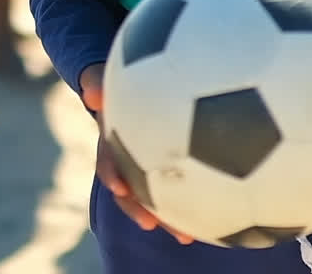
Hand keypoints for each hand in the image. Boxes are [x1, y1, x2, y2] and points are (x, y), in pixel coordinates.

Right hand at [80, 64, 194, 244]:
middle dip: (139, 208)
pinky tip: (218, 215)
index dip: (111, 174)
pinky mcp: (164, 163)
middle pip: (130, 188)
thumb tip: (92, 92)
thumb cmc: (126, 73)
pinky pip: (177, 184)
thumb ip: (96, 80)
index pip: (107, 159)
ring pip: (153, 193)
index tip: (119, 188)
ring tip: (187, 237)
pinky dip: (193, 198)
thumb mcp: (107, 74)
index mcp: (112, 137)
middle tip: (151, 225)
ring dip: (166, 215)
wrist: (134, 78)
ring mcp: (144, 161)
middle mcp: (127, 154)